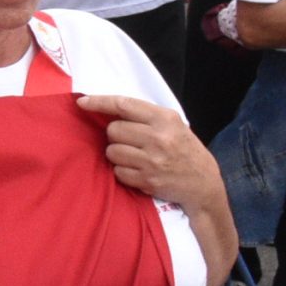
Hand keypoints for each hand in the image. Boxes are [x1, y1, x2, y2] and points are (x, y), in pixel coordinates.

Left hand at [76, 95, 225, 217]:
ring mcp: (152, 160)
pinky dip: (123, 172)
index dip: (99, 102)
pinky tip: (139, 171)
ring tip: (135, 157)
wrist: (203, 183)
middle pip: (113, 130)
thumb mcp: (173, 125)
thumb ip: (145, 116)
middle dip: (116, 135)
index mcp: (165, 119)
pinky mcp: (147, 180)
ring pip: (112, 151)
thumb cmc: (184, 149)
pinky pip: (117, 172)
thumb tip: (108, 109)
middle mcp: (158, 138)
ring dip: (118, 154)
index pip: (124, 105)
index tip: (82, 102)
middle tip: (131, 141)